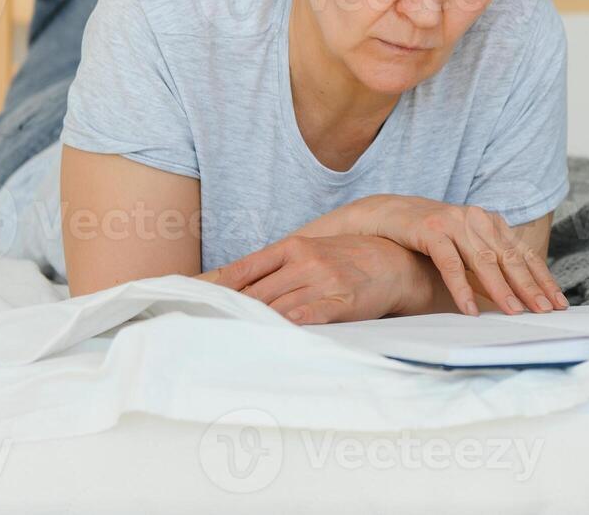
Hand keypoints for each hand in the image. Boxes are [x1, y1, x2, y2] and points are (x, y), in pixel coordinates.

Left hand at [198, 234, 430, 323]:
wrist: (396, 262)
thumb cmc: (347, 259)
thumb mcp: (311, 252)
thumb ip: (276, 267)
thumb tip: (232, 286)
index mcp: (293, 247)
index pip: (244, 269)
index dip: (216, 288)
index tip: (191, 301)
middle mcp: (305, 261)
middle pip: (255, 292)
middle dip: (229, 312)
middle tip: (200, 330)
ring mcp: (323, 281)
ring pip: (276, 307)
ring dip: (252, 325)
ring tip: (226, 341)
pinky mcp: (341, 302)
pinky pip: (307, 317)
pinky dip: (286, 328)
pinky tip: (270, 336)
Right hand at [331, 195, 566, 316]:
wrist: (388, 214)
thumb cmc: (430, 236)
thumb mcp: (464, 249)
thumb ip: (486, 268)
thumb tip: (514, 298)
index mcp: (491, 223)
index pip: (524, 254)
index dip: (543, 279)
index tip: (559, 302)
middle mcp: (478, 219)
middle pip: (510, 257)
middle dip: (530, 286)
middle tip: (545, 311)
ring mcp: (455, 223)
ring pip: (484, 260)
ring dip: (501, 289)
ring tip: (515, 312)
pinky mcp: (431, 230)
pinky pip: (450, 263)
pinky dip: (461, 287)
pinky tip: (470, 309)